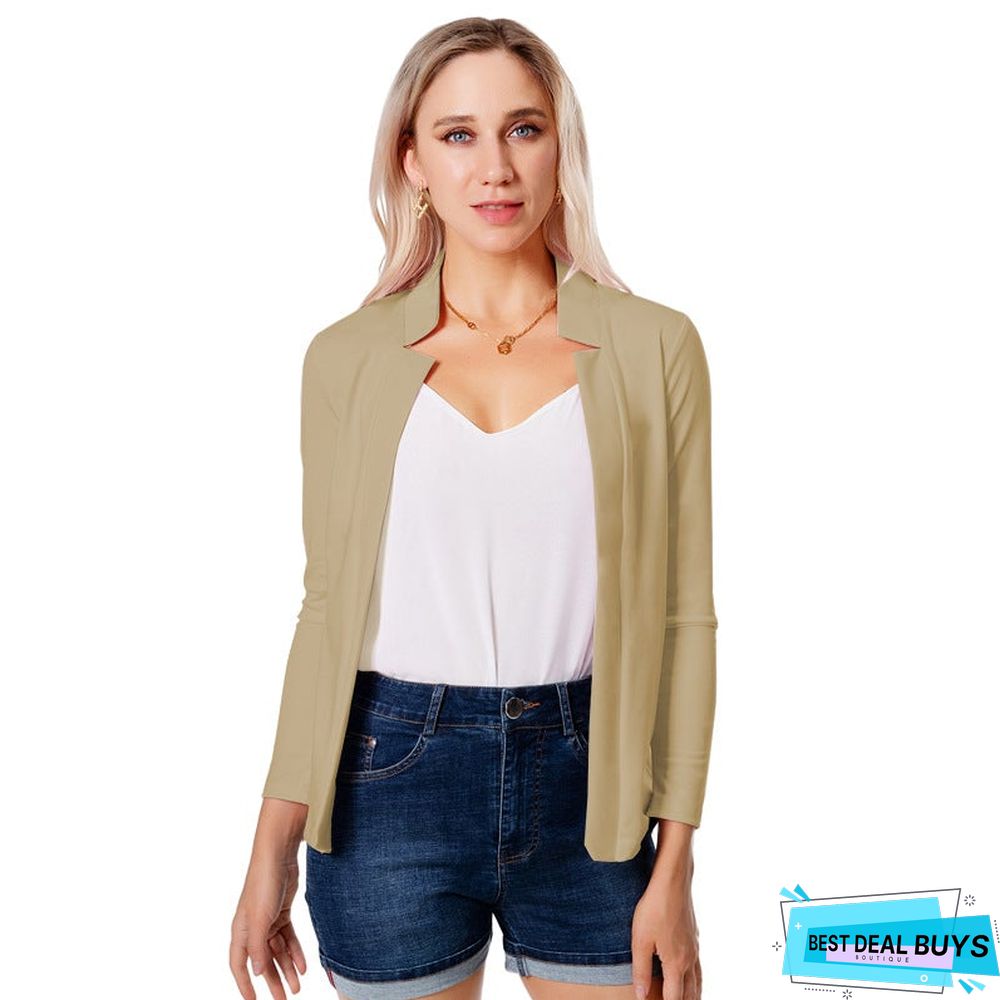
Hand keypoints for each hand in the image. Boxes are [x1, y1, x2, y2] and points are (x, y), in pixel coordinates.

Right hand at [230, 853, 307, 998]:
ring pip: (278, 951)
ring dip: (287, 969)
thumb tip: (258, 972)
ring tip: (297, 987)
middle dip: (272, 981)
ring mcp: (268, 920)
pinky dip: (295, 951)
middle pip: (263, 961)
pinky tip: (303, 966)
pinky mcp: (282, 912)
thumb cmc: (263, 882)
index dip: (244, 984)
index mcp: (241, 931)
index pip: (239, 964)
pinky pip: (288, 938)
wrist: (279, 855)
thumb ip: (258, 946)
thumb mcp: (260, 918)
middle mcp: (253, 928)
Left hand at [631, 873, 701, 999]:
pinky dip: (696, 979)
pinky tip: (691, 975)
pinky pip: (699, 967)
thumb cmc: (654, 908)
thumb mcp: (640, 940)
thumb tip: (641, 996)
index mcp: (676, 963)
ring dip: (693, 995)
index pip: (674, 998)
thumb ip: (640, 971)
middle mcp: (689, 959)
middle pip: (689, 993)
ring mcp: (694, 948)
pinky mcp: (694, 936)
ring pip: (697, 981)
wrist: (673, 882)